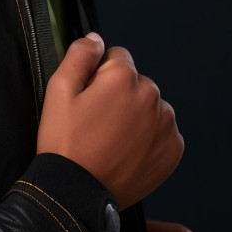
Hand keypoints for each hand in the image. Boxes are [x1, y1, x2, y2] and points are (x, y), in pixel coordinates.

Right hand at [36, 32, 182, 207]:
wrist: (78, 192)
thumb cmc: (65, 141)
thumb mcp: (58, 90)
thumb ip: (79, 55)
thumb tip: (96, 39)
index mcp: (124, 78)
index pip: (117, 56)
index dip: (98, 74)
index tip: (87, 97)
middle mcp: (152, 97)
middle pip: (135, 82)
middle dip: (118, 94)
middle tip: (95, 121)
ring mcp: (166, 126)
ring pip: (150, 106)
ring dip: (135, 115)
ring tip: (110, 139)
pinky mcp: (173, 150)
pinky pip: (161, 131)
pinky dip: (147, 137)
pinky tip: (125, 151)